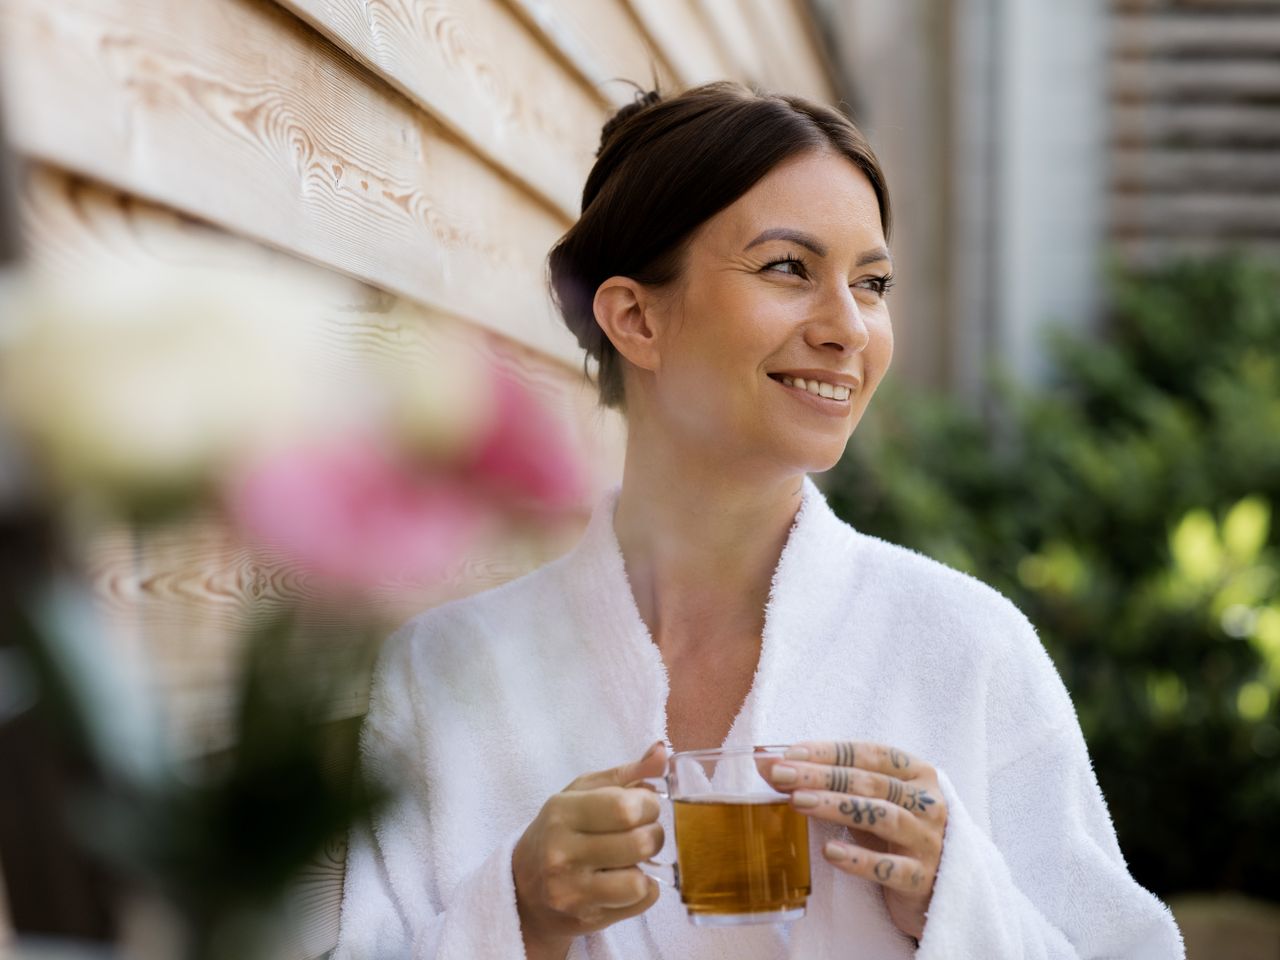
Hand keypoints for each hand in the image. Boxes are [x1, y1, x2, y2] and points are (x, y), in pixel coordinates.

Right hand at [513, 741, 667, 959]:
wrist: (525, 889)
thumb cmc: (561, 831)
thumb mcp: (583, 793)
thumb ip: (626, 773)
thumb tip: (663, 751)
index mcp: (562, 813)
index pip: (626, 808)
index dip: (649, 805)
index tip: (644, 806)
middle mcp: (562, 854)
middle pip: (639, 843)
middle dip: (654, 834)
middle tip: (644, 832)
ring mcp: (572, 892)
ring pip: (639, 881)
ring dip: (646, 867)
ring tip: (633, 858)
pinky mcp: (586, 920)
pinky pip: (640, 903)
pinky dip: (643, 890)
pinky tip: (625, 880)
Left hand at [767, 740, 947, 941]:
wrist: (937, 888)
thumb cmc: (892, 834)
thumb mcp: (865, 802)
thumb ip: (824, 782)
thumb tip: (765, 763)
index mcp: (916, 773)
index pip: (869, 753)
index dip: (828, 751)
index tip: (789, 753)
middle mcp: (928, 802)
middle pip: (871, 782)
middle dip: (822, 776)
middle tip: (781, 776)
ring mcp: (928, 841)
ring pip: (882, 817)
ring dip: (837, 807)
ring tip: (798, 803)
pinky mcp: (923, 879)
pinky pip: (889, 868)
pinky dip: (859, 859)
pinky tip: (830, 852)